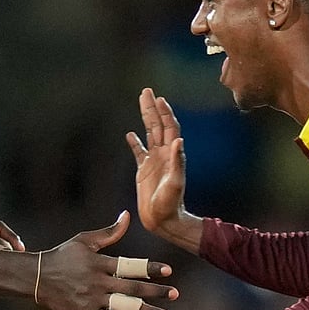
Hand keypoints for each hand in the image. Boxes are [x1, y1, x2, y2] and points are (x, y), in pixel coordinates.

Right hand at [38, 211, 177, 309]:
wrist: (38, 278)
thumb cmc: (63, 255)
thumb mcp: (85, 240)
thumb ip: (109, 232)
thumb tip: (127, 215)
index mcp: (100, 263)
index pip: (130, 266)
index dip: (150, 269)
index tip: (168, 271)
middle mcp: (99, 282)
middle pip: (133, 289)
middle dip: (156, 292)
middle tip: (175, 294)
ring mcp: (93, 300)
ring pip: (125, 307)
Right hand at [126, 88, 200, 252]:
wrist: (163, 219)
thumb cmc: (171, 203)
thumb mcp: (176, 182)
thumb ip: (178, 161)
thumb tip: (178, 140)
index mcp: (171, 154)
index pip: (169, 128)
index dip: (165, 113)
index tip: (159, 98)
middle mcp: (163, 154)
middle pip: (158, 125)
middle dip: (152, 107)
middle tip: (147, 91)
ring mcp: (153, 160)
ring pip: (149, 133)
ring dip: (145, 117)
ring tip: (141, 101)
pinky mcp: (144, 170)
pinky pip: (138, 151)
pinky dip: (134, 142)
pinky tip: (130, 134)